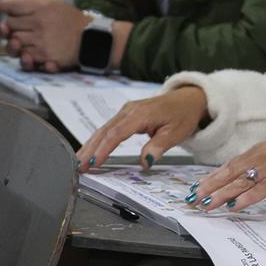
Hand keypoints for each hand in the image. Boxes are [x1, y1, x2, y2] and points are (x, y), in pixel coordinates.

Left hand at [0, 0, 86, 71]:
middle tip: (21, 26)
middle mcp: (39, 22)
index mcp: (41, 6)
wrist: (90, 40)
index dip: (4, 6)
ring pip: (13, 42)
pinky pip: (23, 56)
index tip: (6, 8)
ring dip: (16, 42)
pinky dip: (25, 55)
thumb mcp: (55, 1)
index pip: (9, 5)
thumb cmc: (71, 20)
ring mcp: (40, 40)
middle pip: (8, 24)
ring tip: (24, 40)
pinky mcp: (43, 56)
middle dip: (11, 25)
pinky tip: (31, 52)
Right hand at [76, 86, 208, 170]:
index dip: (104, 149)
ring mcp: (126, 111)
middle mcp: (129, 110)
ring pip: (103, 129)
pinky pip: (109, 128)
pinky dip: (98, 140)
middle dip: (90, 149)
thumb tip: (144, 162)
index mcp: (140, 114)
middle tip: (78, 166)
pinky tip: (90, 151)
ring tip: (78, 161)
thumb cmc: (182, 115)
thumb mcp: (176, 133)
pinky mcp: (126, 115)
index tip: (94, 163)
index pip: (117, 133)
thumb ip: (158, 146)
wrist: (187, 99)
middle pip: (105, 131)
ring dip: (90, 145)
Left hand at [187, 124, 265, 212]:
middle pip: (229, 172)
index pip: (231, 165)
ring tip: (206, 204)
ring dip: (221, 194)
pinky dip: (246, 197)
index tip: (199, 186)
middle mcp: (262, 157)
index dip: (214, 177)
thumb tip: (257, 175)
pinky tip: (234, 206)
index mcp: (261, 150)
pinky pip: (261, 189)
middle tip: (192, 198)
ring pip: (240, 181)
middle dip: (209, 186)